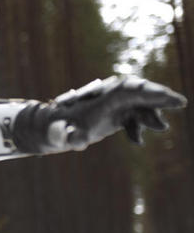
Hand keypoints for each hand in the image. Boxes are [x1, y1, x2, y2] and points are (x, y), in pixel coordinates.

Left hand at [13, 76, 186, 152]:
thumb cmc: (59, 129)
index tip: (172, 98)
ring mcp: (112, 103)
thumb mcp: (63, 135)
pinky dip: (137, 127)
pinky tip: (136, 141)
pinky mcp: (114, 113)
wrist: (52, 127)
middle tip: (180, 103)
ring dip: (150, 116)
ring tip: (160, 128)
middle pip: (140, 91)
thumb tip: (76, 141)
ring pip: (139, 104)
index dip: (153, 92)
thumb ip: (70, 138)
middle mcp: (110, 96)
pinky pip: (132, 115)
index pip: (132, 90)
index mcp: (103, 97)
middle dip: (160, 96)